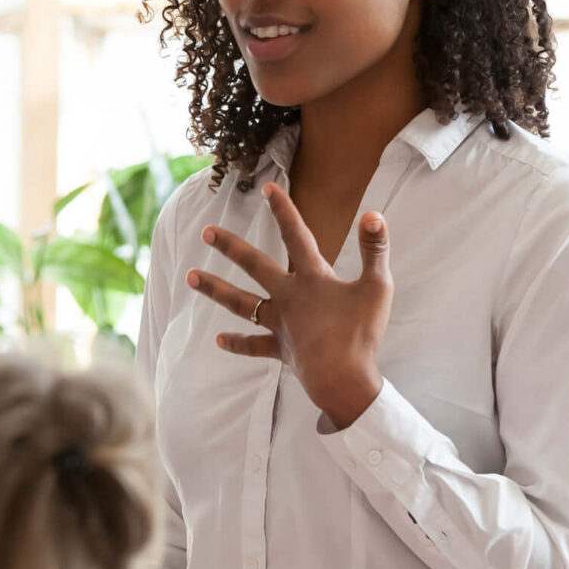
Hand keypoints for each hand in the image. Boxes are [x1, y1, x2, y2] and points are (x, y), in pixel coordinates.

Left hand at [190, 183, 389, 427]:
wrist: (343, 380)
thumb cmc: (362, 334)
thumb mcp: (377, 287)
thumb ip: (375, 249)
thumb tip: (373, 214)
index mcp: (312, 280)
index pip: (297, 236)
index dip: (283, 210)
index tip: (267, 188)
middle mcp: (288, 298)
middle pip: (254, 267)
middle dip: (230, 247)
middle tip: (205, 232)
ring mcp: (280, 325)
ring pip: (241, 303)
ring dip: (215, 289)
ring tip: (190, 277)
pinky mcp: (280, 350)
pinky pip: (253, 345)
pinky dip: (237, 343)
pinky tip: (218, 340)